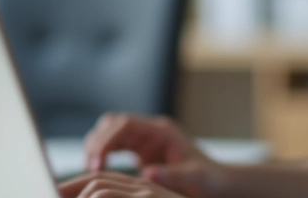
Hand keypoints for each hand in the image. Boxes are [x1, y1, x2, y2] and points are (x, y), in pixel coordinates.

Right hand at [82, 113, 226, 197]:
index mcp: (162, 131)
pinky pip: (114, 148)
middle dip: (97, 143)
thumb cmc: (210, 180)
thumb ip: (172, 175)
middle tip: (90, 169)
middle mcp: (151, 131)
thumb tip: (147, 172)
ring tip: (91, 171)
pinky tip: (98, 173)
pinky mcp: (141, 152)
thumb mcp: (195, 178)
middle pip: (112, 125)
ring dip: (97, 148)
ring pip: (110, 134)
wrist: (217, 184)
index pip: (125, 124)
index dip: (106, 140)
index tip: (97, 162)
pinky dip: (102, 156)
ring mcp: (145, 141)